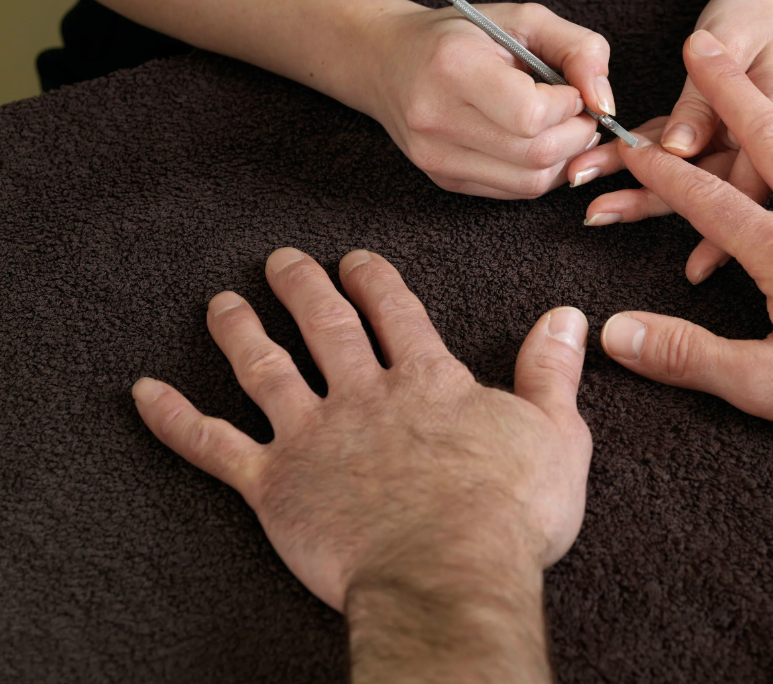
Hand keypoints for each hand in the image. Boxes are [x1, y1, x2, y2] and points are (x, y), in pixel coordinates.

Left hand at [132, 248, 591, 678]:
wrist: (451, 574)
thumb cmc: (510, 513)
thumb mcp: (556, 434)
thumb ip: (553, 371)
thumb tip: (569, 316)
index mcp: (427, 381)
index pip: (397, 312)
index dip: (376, 281)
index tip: (356, 259)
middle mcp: (363, 394)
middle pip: (326, 324)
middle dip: (303, 286)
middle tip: (281, 259)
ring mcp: (313, 436)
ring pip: (266, 368)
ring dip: (240, 330)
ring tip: (221, 302)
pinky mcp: (275, 485)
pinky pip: (213, 446)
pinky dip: (175, 419)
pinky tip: (144, 393)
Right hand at [361, 1, 613, 198]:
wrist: (387, 60)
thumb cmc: (461, 35)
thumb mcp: (523, 19)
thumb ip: (578, 49)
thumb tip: (605, 101)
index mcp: (453, 67)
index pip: (532, 115)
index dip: (567, 105)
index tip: (568, 89)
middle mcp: (436, 119)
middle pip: (537, 154)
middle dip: (576, 134)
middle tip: (576, 111)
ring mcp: (436, 158)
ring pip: (530, 182)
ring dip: (563, 158)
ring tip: (558, 126)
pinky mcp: (445, 180)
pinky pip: (514, 192)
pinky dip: (540, 172)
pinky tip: (536, 143)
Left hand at [567, 0, 772, 280]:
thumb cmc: (766, 9)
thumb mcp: (732, 41)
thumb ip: (705, 100)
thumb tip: (678, 152)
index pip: (753, 186)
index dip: (723, 228)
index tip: (693, 266)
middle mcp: (770, 145)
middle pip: (711, 188)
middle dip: (650, 201)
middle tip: (595, 213)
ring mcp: (744, 142)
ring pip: (689, 174)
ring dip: (637, 182)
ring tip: (585, 192)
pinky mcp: (722, 132)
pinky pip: (679, 151)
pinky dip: (642, 154)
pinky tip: (600, 163)